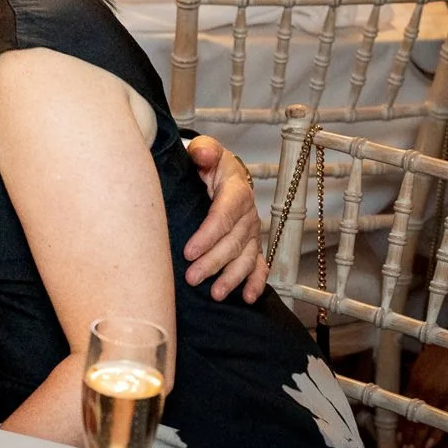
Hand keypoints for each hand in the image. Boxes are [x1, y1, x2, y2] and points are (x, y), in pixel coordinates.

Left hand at [182, 136, 267, 301]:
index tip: (188, 252)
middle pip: (233, 242)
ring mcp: (251, 232)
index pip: (223, 215)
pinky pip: (258, 265)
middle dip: (213, 262)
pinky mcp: (252, 244)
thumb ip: (203, 150)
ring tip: (215, 294)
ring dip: (232, 277)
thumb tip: (203, 154)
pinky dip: (256, 282)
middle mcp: (248, 214)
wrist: (221, 171)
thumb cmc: (208, 163)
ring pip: (245, 258)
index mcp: (236, 191)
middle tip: (192, 277)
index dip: (208, 235)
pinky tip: (248, 297)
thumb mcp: (205, 150)